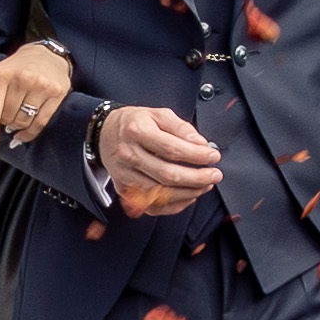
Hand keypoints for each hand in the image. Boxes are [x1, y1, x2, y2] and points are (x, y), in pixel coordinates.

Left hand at [0, 42, 76, 154]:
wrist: (46, 54)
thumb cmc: (16, 69)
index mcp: (2, 74)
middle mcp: (23, 78)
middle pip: (7, 118)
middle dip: (4, 123)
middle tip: (6, 116)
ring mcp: (42, 85)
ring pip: (23, 122)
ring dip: (16, 127)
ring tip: (15, 119)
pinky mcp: (57, 92)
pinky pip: (40, 123)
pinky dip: (28, 134)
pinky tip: (21, 136)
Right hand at [92, 101, 223, 213]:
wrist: (105, 133)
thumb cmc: (134, 123)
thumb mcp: (158, 114)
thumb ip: (181, 127)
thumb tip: (200, 143)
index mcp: (137, 131)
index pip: (172, 149)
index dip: (197, 155)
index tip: (212, 156)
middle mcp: (129, 154)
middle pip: (167, 174)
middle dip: (197, 178)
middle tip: (214, 174)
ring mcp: (125, 175)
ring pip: (161, 193)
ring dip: (189, 193)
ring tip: (205, 185)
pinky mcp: (124, 189)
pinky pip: (151, 205)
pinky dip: (173, 205)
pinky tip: (187, 197)